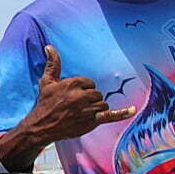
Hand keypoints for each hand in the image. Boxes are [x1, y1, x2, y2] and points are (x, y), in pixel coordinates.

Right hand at [0, 45, 135, 171]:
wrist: (42, 126)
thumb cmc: (45, 103)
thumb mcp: (47, 81)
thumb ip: (53, 63)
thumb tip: (50, 47)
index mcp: (73, 83)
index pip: (89, 82)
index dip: (83, 89)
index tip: (73, 96)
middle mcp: (81, 95)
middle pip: (97, 93)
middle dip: (89, 99)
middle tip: (76, 106)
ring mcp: (88, 109)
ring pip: (102, 104)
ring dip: (95, 108)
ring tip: (81, 113)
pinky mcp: (92, 121)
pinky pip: (110, 115)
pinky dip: (122, 113)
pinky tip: (133, 110)